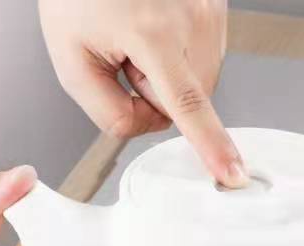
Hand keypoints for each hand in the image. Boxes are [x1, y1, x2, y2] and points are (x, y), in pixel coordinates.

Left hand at [39, 0, 248, 187]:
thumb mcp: (71, 61)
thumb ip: (108, 113)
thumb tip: (146, 127)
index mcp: (151, 32)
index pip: (186, 106)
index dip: (211, 145)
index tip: (232, 172)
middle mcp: (190, 17)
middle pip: (185, 100)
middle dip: (154, 92)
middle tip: (125, 55)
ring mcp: (208, 8)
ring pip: (198, 80)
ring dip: (168, 70)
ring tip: (139, 33)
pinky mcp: (216, 5)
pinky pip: (204, 54)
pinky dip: (179, 51)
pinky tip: (154, 24)